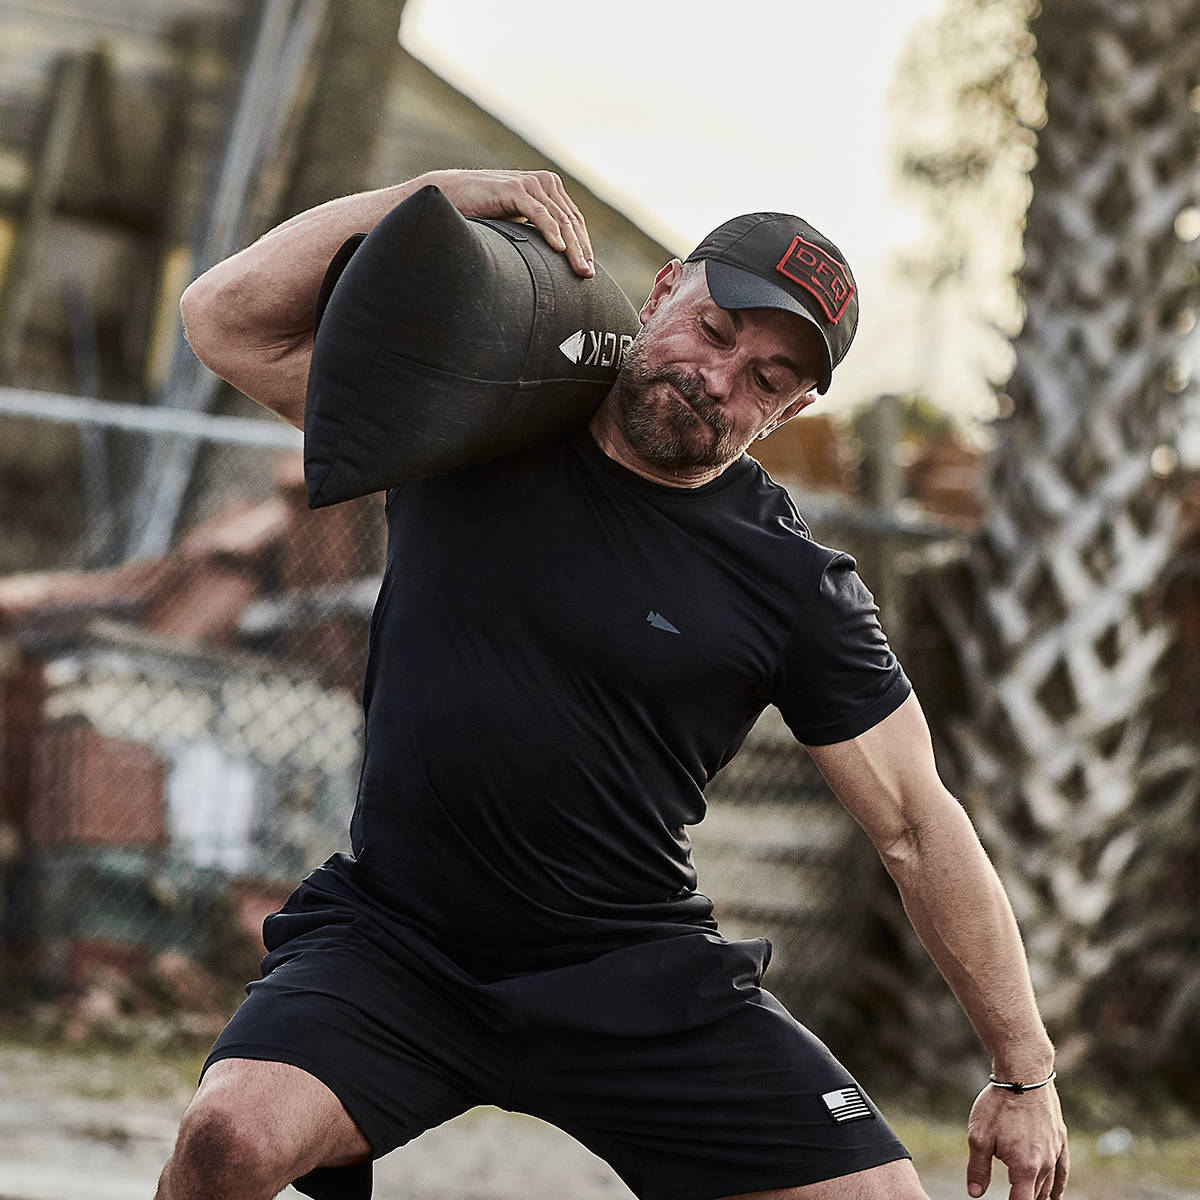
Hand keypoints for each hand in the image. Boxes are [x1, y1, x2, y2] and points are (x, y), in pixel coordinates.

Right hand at [422, 168, 594, 277]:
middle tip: (588, 275)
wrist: (450, 195)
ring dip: (572, 247)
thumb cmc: (482, 212)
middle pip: (571, 221)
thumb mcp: (516, 222)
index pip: (573, 220)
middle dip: (582, 250)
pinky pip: (539, 213)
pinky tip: (559, 249)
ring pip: (560, 219)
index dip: (584, 245)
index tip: (588, 270)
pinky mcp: (514, 188)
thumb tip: (554, 258)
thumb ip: (535, 230)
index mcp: (548, 189)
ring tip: (579, 269)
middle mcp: (544, 183)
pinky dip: (551, 231)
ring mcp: (530, 184)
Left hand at [966, 1081, 1068, 1199]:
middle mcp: (1044, 1164)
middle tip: (1014, 1197)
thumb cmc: (998, 1105)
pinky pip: (1063, 1170)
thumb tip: (975, 1193)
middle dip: (1024, 1199)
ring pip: (1049, 1184)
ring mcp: (1054, 1152)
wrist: (1023, 1076)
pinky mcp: (1059, 1139)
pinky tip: (1056, 1195)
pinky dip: (1059, 1185)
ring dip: (1040, 1195)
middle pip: (1035, 1195)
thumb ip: (978, 1168)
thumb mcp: (979, 1136)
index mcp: (1024, 1168)